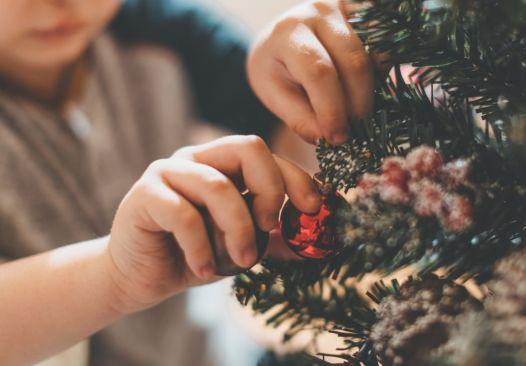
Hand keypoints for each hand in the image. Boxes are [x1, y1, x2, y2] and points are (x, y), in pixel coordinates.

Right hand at [106, 135, 320, 313]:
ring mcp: (168, 172)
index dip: (296, 178)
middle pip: (248, 147)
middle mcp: (198, 159)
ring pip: (218, 186)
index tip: (313, 208)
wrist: (140, 278)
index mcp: (224, 164)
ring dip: (238, 230)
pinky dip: (202, 248)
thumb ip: (277, 238)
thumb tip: (323, 239)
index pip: (267, 154)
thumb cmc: (196, 256)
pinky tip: (203, 270)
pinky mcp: (144, 195)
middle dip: (270, 190)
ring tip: (240, 262)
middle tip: (270, 227)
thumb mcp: (245, 247)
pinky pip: (183, 215)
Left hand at [248, 0, 373, 144]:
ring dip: (371, 92)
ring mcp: (345, 9)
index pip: (319, 72)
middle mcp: (318, 12)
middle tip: (354, 130)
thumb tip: (328, 138)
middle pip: (354, 63)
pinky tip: (365, 91)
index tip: (337, 137)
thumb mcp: (274, 96)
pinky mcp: (363, 14)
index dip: (332, 109)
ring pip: (374, 56)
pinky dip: (379, 75)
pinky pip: (383, 48)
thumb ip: (299, 119)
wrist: (280, 38)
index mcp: (288, 33)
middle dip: (358, 104)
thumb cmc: (275, 69)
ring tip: (358, 113)